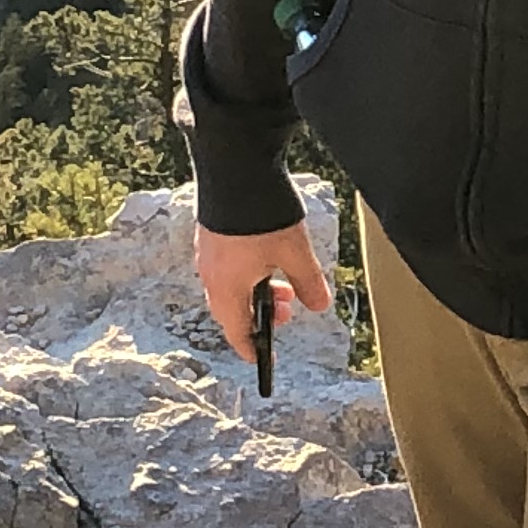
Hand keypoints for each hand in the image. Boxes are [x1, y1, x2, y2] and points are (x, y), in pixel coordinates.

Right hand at [195, 219, 333, 377]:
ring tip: (284, 280)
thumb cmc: (262, 216)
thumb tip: (319, 306)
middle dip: (260, 314)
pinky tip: (267, 255)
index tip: (263, 359)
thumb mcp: (295, 253)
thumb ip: (308, 283)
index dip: (252, 348)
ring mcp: (208, 253)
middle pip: (232, 309)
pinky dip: (247, 272)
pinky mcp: (211, 234)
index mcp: (227, 288)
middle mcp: (211, 275)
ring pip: (231, 286)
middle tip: (287, 309)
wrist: (233, 168)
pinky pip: (227, 267)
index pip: (236, 331)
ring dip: (256, 290)